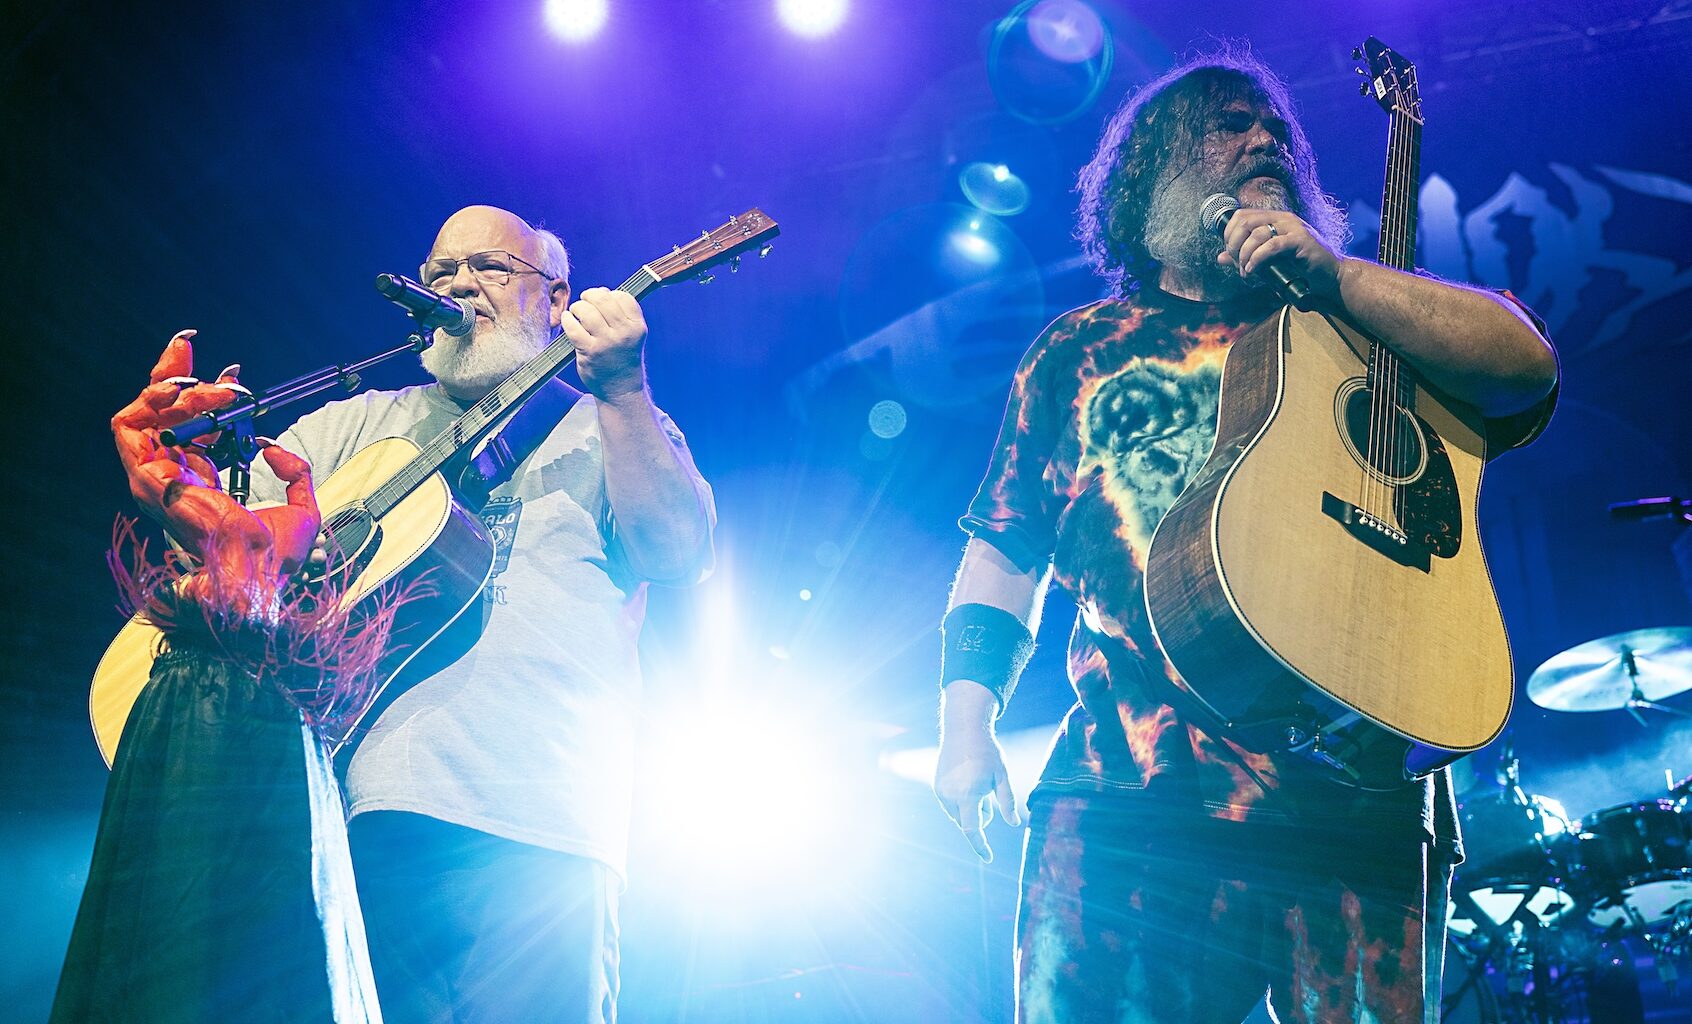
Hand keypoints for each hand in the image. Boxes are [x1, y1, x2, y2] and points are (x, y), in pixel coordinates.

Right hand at [113, 331, 320, 614]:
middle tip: (189, 349)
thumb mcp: (300, 506)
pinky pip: (131, 430)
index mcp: (200, 484)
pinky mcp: (149, 481)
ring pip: (140, 417)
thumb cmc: (276, 556)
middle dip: (169, 375)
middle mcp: (173, 481)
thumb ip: (293, 472)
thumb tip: (273, 446)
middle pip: (155, 417)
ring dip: (170, 388)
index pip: (187, 431)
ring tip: (202, 380)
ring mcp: (156, 482)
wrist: (261, 573)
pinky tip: (186, 394)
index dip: (201, 397)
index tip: (227, 375)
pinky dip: (154, 404)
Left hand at [560, 287, 647, 402]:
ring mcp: (606, 343)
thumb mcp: (631, 335)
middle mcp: (624, 333)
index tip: (602, 300)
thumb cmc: (623, 358)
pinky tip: (568, 320)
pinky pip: (573, 328)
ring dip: (578, 307)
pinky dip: (567, 320)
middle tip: (585, 301)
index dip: (609, 293)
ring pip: (586, 311)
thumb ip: (620, 315)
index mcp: (637, 326)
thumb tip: (600, 292)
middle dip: (590, 296)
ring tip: (576, 312)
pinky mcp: (589, 352)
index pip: (622, 296)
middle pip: (603, 299)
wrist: (621, 389)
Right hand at [933, 692, 1022, 862]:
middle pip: (966, 823)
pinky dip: (960, 803)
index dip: (980, 846)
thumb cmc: (987, 752)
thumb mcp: (1002, 776)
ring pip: (957, 815)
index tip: (988, 858)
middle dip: (980, 818)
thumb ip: (1007, 802)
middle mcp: (950, 795)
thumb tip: (1014, 824)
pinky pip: (950, 805)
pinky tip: (968, 782)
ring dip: (970, 810)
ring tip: (979, 786)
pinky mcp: (936, 786)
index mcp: (968, 794)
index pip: (973, 830)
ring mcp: (940, 791)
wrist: (963, 729)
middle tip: (989, 794)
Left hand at [1216, 209, 1344, 301]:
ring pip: (1256, 234)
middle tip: (1237, 263)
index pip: (1241, 216)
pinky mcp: (1301, 241)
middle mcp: (1283, 219)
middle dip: (1233, 244)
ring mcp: (1293, 228)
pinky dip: (1257, 259)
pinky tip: (1253, 270)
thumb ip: (1245, 257)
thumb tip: (1219, 258)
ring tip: (1246, 272)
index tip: (1230, 254)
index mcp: (1274, 219)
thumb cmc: (1300, 269)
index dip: (1229, 234)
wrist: (1331, 277)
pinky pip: (1272, 246)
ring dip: (1244, 256)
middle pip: (1244, 221)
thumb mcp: (1267, 262)